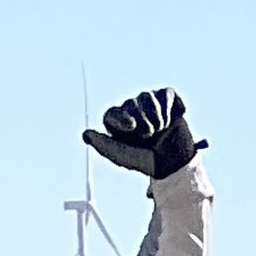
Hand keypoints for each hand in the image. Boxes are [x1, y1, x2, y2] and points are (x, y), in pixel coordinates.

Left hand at [83, 88, 204, 180]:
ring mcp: (148, 101)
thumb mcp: (121, 155)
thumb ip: (102, 145)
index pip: (112, 113)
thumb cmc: (143, 159)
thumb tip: (85, 134)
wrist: (170, 160)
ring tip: (159, 131)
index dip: (121, 119)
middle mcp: (130, 108)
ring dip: (155, 118)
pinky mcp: (165, 96)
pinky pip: (164, 94)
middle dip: (142, 123)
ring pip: (147, 97)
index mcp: (116, 123)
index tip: (131, 128)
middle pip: (131, 104)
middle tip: (148, 137)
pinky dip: (168, 110)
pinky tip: (169, 121)